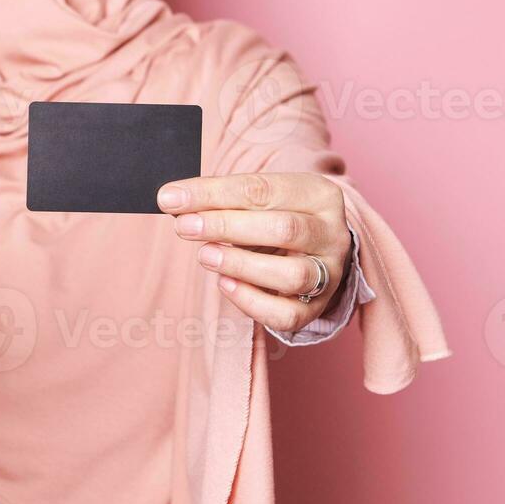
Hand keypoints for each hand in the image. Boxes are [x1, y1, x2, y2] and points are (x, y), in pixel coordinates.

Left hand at [156, 172, 352, 333]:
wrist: (312, 250)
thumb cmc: (274, 218)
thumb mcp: (257, 200)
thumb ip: (222, 199)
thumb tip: (173, 200)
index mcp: (318, 194)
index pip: (262, 189)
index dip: (212, 194)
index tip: (172, 198)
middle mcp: (332, 233)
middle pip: (283, 229)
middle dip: (226, 227)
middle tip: (184, 226)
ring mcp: (330, 273)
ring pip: (292, 274)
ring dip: (240, 265)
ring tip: (205, 255)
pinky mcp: (318, 307)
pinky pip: (286, 314)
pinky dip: (250, 301)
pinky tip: (225, 284)